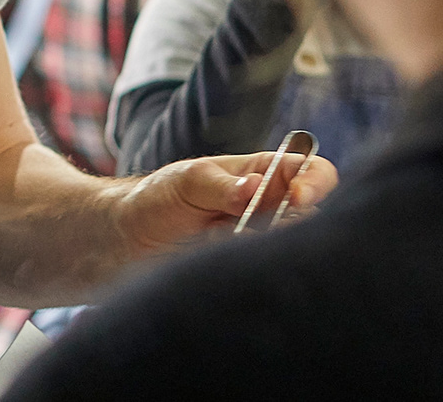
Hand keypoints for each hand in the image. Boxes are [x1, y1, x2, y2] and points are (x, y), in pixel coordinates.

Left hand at [115, 151, 338, 256]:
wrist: (127, 239)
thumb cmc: (158, 199)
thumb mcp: (187, 182)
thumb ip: (223, 186)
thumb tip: (255, 187)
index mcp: (263, 173)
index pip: (311, 171)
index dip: (313, 182)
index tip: (297, 198)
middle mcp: (270, 207)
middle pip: (314, 214)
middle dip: (298, 223)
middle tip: (263, 229)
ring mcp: (261, 240)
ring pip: (293, 247)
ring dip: (269, 247)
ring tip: (223, 241)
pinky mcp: (248, 269)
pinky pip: (268, 272)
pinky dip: (254, 270)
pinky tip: (222, 261)